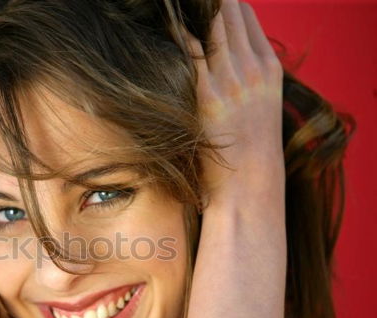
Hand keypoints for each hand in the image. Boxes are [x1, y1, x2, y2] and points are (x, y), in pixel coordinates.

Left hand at [185, 0, 284, 214]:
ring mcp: (232, 80)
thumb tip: (221, 69)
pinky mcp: (208, 96)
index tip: (207, 1)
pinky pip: (190, 50)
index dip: (225, 3)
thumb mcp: (259, 111)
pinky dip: (176, 30)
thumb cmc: (248, 156)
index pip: (247, 17)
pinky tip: (161, 20)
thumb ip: (245, 84)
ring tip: (168, 5)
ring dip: (191, 10)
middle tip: (184, 2)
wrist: (250, 188)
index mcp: (268, 70)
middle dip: (207, 3)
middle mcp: (253, 69)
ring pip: (213, 23)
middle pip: (229, 13)